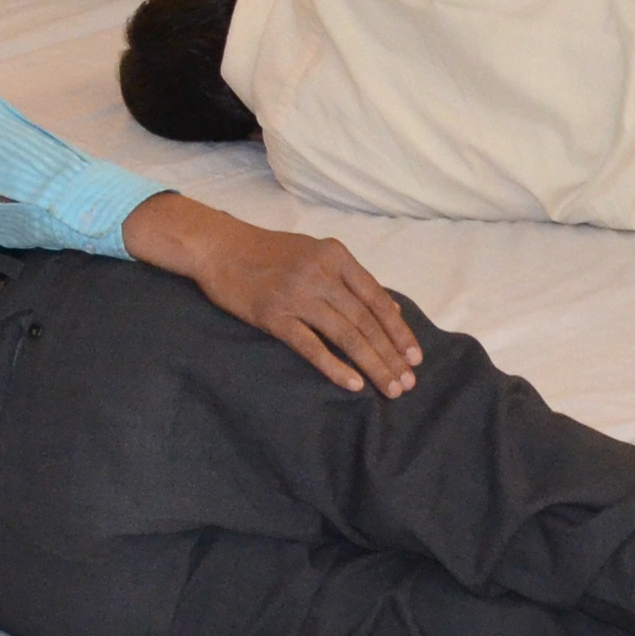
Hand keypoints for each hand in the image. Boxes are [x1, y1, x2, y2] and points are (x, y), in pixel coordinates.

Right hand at [129, 196, 422, 396]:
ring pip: (346, 335)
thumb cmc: (270, 252)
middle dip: (391, 356)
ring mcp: (297, 295)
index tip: (415, 358)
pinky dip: (334, 366)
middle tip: (407, 384)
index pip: (377, 299)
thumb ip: (352, 279)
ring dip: (372, 365)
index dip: (399, 331)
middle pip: (365, 322)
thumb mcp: (316, 254)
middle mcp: (321, 274)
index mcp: (336, 256)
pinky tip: (353, 384)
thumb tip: (392, 311)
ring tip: (390, 388)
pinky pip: (311, 346)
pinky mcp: (273, 315)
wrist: (218, 247)